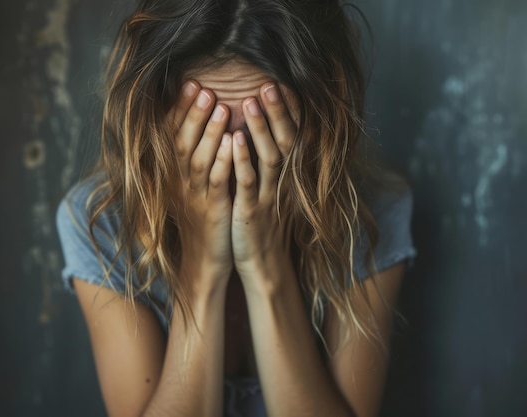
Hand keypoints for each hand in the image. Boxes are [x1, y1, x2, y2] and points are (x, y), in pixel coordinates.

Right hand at [170, 81, 233, 291]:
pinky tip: (236, 144)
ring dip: (209, 132)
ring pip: (198, 159)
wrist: (203, 264)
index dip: (181, 110)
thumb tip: (205, 131)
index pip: (174, 136)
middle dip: (192, 113)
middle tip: (202, 86)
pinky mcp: (213, 211)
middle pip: (182, 141)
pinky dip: (224, 162)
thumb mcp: (196, 189)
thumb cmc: (204, 222)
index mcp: (177, 175)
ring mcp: (196, 197)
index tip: (190, 83)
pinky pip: (217, 183)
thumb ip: (197, 162)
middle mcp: (182, 183)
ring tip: (220, 106)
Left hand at [231, 83, 295, 285]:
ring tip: (250, 102)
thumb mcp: (268, 187)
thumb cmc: (261, 219)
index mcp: (284, 174)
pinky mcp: (252, 211)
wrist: (262, 260)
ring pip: (270, 157)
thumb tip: (260, 130)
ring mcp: (268, 195)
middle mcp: (281, 181)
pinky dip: (243, 160)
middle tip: (268, 84)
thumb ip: (268, 161)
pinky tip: (233, 140)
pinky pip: (249, 183)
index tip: (281, 83)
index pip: (293, 135)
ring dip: (260, 129)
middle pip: (286, 140)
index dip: (289, 110)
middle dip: (277, 112)